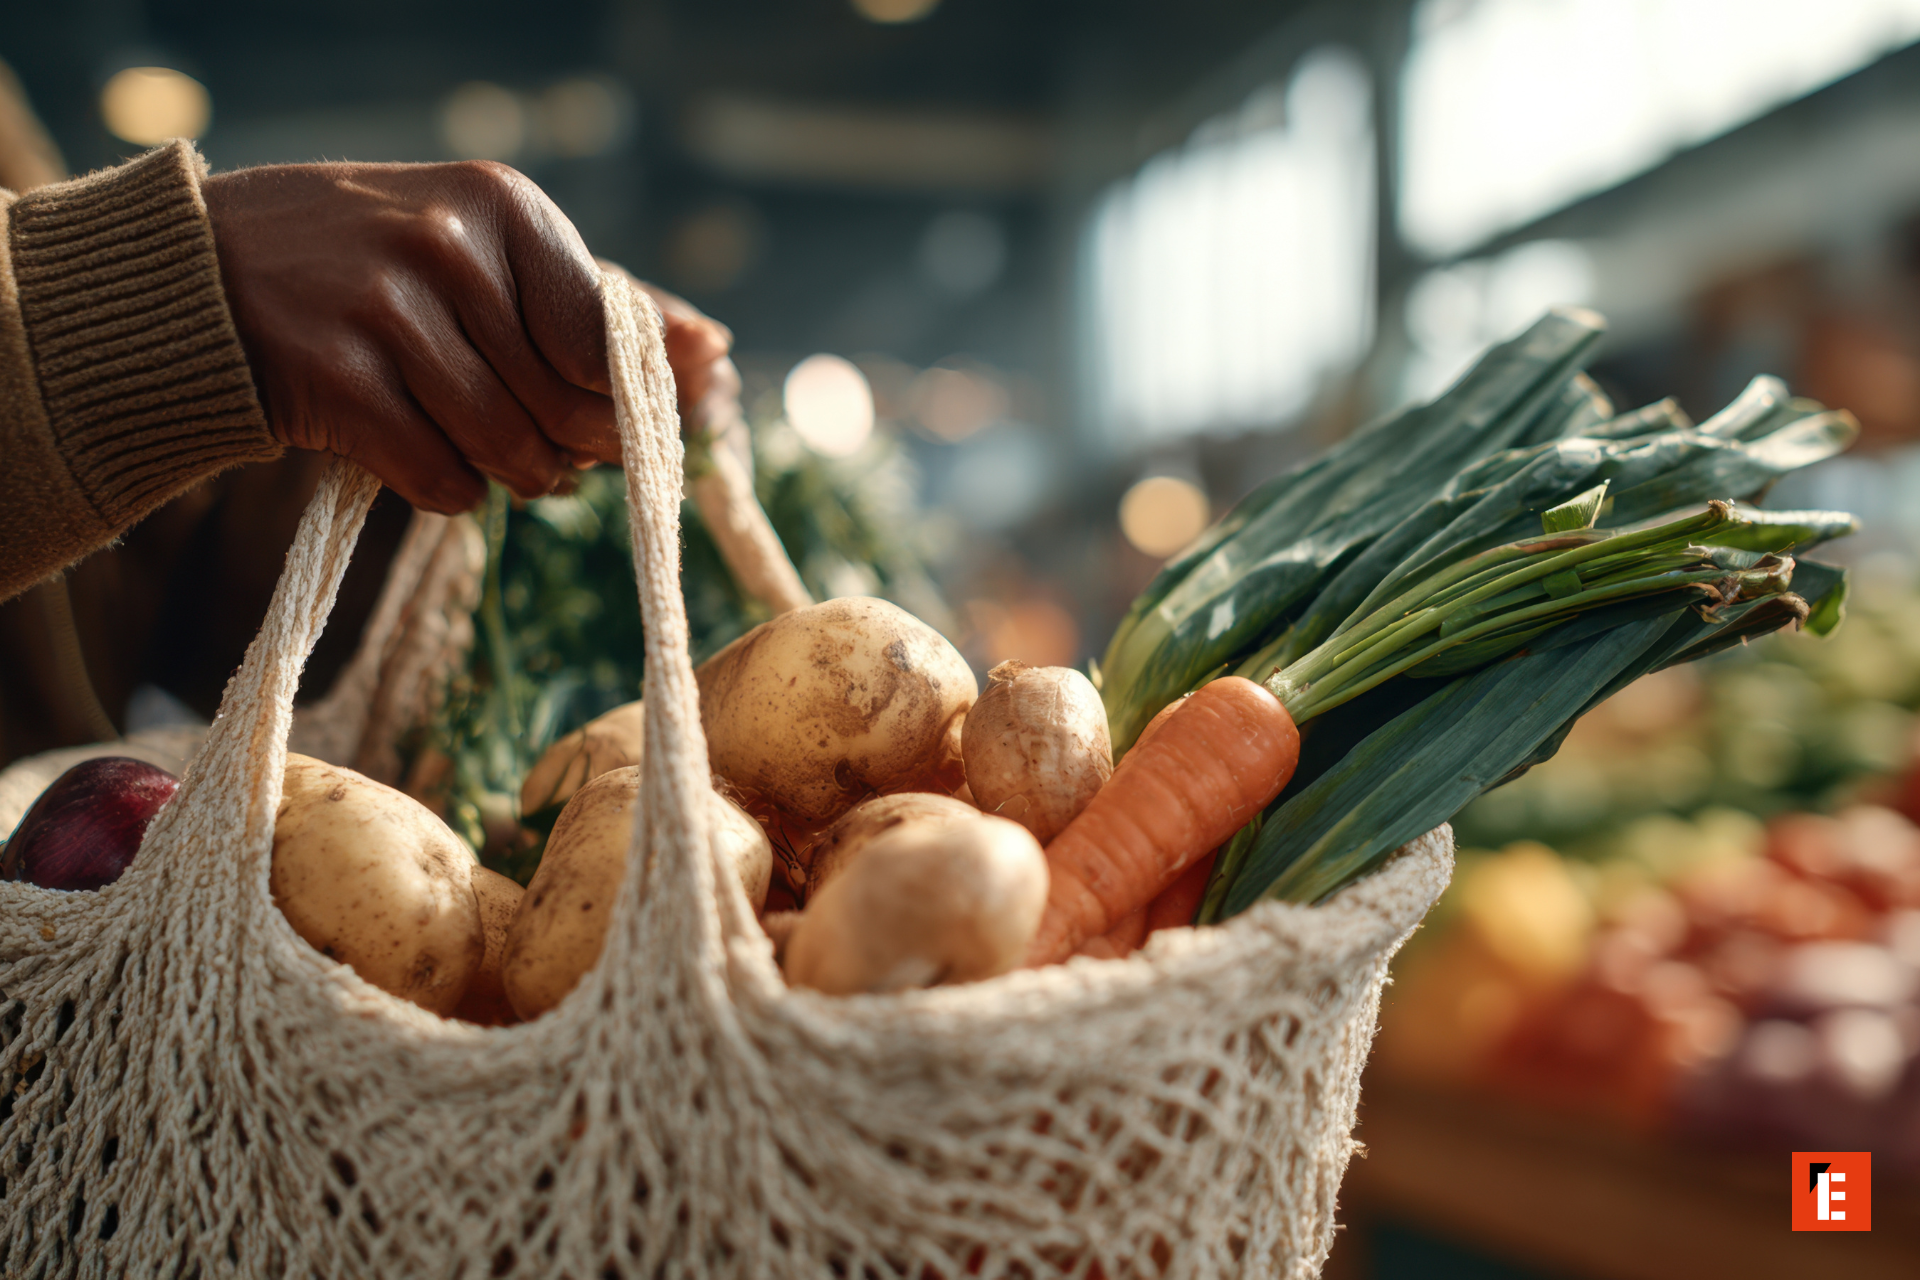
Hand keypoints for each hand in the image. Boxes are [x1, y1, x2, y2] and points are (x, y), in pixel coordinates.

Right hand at [202, 161, 730, 512]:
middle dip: (569, 452)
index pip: (607, 340)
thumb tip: (714, 352)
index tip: (605, 422)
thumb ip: (598, 305)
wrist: (205, 276)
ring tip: (483, 448)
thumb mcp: (484, 251)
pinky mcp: (337, 384)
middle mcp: (449, 250)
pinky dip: (446, 488)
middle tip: (545, 449)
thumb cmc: (375, 269)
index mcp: (501, 207)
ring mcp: (387, 314)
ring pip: (509, 451)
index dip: (620, 404)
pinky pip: (442, 479)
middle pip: (565, 408)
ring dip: (510, 476)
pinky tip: (417, 451)